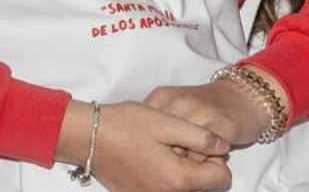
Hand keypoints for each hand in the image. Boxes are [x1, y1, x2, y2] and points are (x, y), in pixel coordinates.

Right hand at [56, 100, 232, 191]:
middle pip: (202, 185)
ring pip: (182, 187)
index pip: (222, 178)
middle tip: (176, 142)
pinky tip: (146, 157)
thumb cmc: (124, 125)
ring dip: (179, 170)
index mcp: (179, 179)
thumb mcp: (166, 122)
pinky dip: (161, 176)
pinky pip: (161, 189)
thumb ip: (200, 136)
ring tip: (160, 148)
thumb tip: (223, 146)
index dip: (215, 157)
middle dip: (197, 164)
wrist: (85, 136)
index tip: (196, 141)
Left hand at [146, 67, 286, 149]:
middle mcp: (178, 103)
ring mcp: (200, 112)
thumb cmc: (205, 107)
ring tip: (199, 151)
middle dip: (172, 155)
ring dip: (191, 159)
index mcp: (161, 98)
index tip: (164, 150)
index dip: (154, 147)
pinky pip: (205, 156)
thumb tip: (143, 152)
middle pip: (163, 146)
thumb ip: (157, 123)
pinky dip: (208, 159)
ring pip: (184, 154)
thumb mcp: (173, 108)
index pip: (145, 134)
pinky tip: (214, 150)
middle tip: (184, 153)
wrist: (243, 96)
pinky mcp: (222, 126)